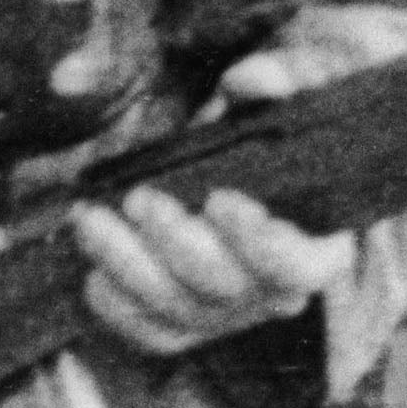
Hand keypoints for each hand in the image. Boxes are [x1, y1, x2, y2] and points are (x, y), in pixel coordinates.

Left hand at [77, 38, 369, 353]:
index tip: (219, 198)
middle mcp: (273, 290)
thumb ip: (284, 78)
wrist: (235, 166)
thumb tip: (252, 78)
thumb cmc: (270, 132)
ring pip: (174, 308)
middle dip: (174, 242)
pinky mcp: (180, 322)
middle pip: (224, 287)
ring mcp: (225, 312)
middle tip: (140, 197)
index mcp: (317, 246)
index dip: (260, 241)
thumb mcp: (291, 96)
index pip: (298, 265)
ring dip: (124, 264)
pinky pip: (142, 328)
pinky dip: (111, 301)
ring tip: (88, 216)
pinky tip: (89, 263)